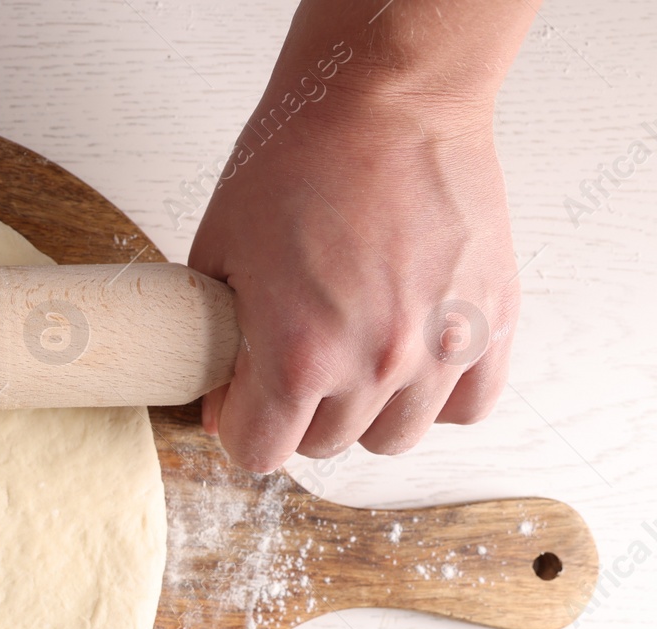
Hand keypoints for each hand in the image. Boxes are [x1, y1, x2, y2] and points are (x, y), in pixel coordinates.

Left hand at [189, 85, 518, 472]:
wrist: (385, 98)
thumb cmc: (297, 161)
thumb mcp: (219, 254)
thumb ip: (215, 342)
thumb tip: (221, 406)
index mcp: (298, 355)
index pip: (260, 452)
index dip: (240, 425)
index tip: (241, 399)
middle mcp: (374, 363)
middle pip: (324, 445)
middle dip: (296, 412)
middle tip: (293, 359)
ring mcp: (440, 348)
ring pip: (394, 437)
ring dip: (366, 411)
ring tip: (353, 356)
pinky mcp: (491, 322)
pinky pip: (469, 406)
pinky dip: (439, 396)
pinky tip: (412, 358)